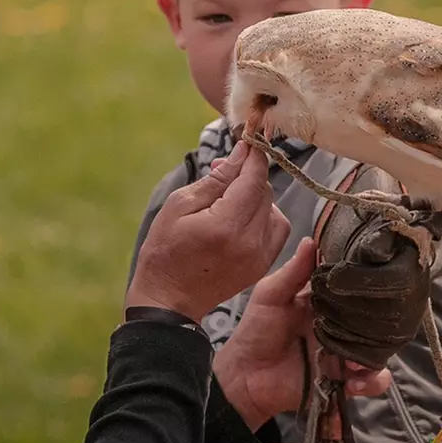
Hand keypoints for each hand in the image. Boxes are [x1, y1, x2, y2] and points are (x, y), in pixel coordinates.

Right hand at [127, 141, 290, 323]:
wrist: (169, 300)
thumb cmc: (165, 250)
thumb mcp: (179, 206)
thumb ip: (215, 180)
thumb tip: (240, 156)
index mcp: (226, 225)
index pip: (253, 179)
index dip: (253, 157)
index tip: (247, 142)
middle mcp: (250, 242)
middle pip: (266, 193)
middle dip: (249, 176)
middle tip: (223, 172)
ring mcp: (259, 258)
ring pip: (275, 211)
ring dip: (258, 197)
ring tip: (231, 198)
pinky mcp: (262, 266)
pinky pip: (276, 231)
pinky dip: (264, 217)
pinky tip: (241, 217)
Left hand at [213, 237, 393, 430]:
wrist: (244, 378)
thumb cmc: (255, 332)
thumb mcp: (269, 297)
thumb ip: (292, 273)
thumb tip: (311, 240)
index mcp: (325, 302)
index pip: (354, 287)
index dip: (367, 282)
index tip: (378, 276)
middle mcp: (340, 325)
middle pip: (374, 319)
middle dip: (380, 323)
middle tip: (373, 325)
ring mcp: (344, 353)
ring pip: (378, 350)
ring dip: (376, 355)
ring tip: (357, 361)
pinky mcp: (344, 379)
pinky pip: (372, 381)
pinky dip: (372, 381)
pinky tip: (355, 380)